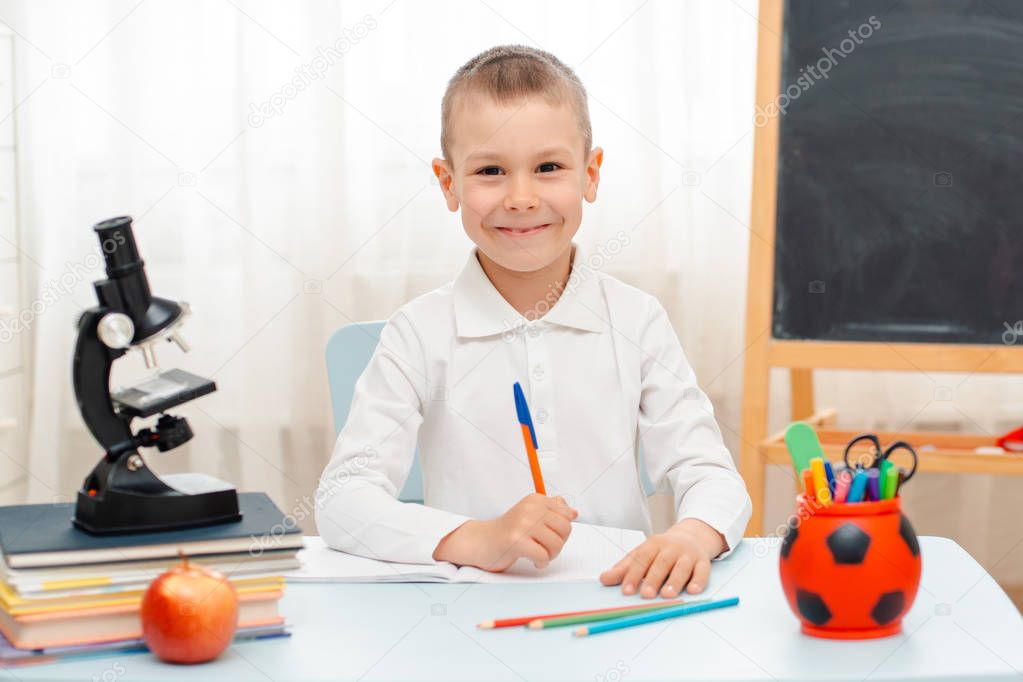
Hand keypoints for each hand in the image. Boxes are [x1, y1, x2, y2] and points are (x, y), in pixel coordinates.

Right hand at [433, 493, 577, 571]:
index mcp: (536, 500)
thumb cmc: (509, 531)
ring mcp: (522, 524)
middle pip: (565, 529)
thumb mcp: (530, 514)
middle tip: (545, 548)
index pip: (567, 514)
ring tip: (539, 554)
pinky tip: (533, 561)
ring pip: (556, 544)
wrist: (481, 541)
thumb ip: (552, 510)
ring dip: (550, 555)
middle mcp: (530, 508)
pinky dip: (541, 563)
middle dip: (559, 543)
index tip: (549, 534)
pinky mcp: (516, 541)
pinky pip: (543, 556)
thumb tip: (573, 512)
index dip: (563, 530)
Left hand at [599, 518, 725, 597]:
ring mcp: (688, 554)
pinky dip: (698, 581)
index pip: (641, 558)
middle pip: (661, 563)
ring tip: (667, 595)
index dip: (633, 574)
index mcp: (653, 545)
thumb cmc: (662, 550)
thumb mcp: (642, 554)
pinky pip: (702, 571)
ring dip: (675, 581)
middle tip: (645, 594)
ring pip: (682, 567)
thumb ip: (624, 568)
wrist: (691, 536)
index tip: (626, 590)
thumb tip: (603, 579)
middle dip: (653, 579)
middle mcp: (671, 548)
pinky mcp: (703, 562)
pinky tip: (692, 591)